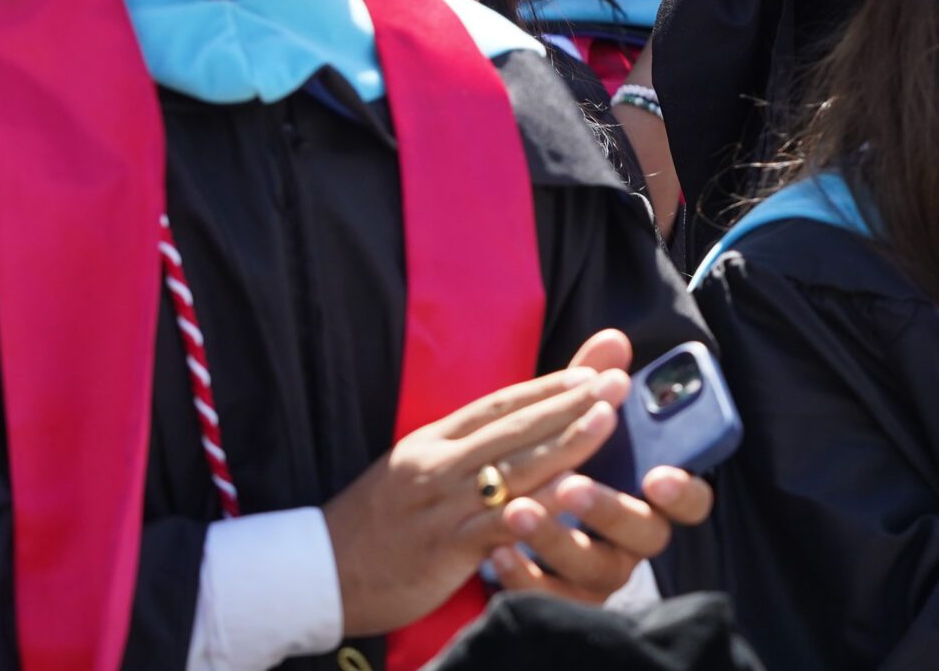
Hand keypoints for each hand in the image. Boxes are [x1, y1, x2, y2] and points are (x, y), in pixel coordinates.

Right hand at [322, 358, 627, 636]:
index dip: (545, 386)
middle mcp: (438, 463)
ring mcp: (442, 502)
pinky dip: (533, 509)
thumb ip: (459, 452)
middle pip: (513, 427)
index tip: (591, 370)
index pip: (497, 404)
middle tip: (616, 380)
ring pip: (513, 467)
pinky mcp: (444, 545)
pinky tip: (568, 497)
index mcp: (431, 441)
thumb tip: (502, 433)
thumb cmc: (374, 524)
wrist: (323, 569)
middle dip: (568, 402)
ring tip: (607, 420)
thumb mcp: (412, 472)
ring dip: (565, 442)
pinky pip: (498, 524)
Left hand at [486, 330, 714, 603]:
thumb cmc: (549, 467)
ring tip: (517, 512)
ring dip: (557, 539)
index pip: (690, 500)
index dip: (684, 491)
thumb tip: (612, 340)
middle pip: (644, 534)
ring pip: (595, 568)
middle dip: (610, 509)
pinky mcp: (561, 600)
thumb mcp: (566, 429)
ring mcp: (598, 573)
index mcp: (644, 494)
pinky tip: (496, 553)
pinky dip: (525, 577)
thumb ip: (589, 388)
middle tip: (573, 485)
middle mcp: (630, 539)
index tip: (659, 474)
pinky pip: (550, 598)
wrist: (486, 529)